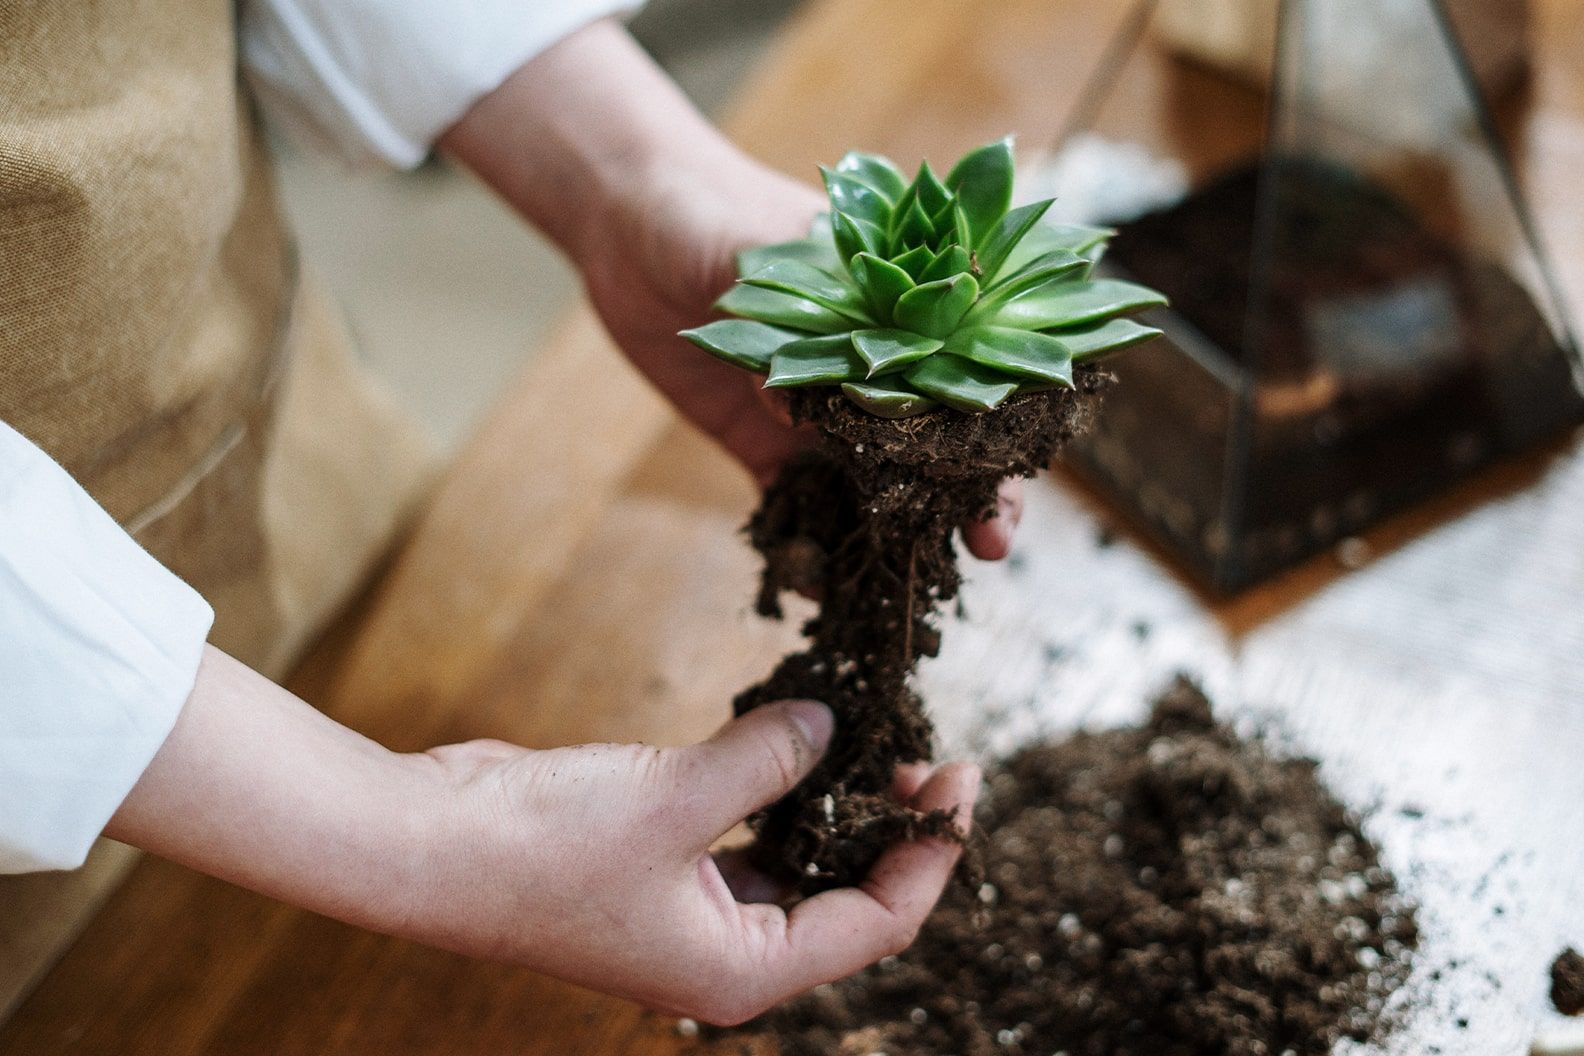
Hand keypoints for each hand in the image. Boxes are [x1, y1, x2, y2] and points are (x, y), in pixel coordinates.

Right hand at [411, 701, 979, 1023]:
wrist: (425, 842)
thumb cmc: (540, 845)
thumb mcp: (675, 798)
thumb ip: (766, 760)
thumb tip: (828, 724)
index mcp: (738, 971)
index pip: (876, 925)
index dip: (929, 854)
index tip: (960, 780)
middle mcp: (721, 953)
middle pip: (842, 898)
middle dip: (886, 829)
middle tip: (919, 754)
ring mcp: (686, 910)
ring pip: (792, 862)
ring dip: (829, 805)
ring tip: (866, 738)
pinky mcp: (657, 865)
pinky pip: (740, 832)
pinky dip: (769, 789)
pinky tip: (788, 738)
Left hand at [441, 19, 1023, 559]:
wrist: (631, 219)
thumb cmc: (718, 210)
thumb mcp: (771, 257)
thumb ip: (797, 327)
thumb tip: (798, 401)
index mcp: (899, 319)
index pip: (969, 387)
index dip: (995, 444)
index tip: (1005, 490)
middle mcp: (871, 374)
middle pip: (935, 450)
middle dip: (961, 504)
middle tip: (984, 553)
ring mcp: (817, 414)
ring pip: (871, 489)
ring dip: (889, 538)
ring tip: (896, 587)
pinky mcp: (760, 441)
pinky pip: (790, 503)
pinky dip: (802, 544)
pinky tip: (813, 585)